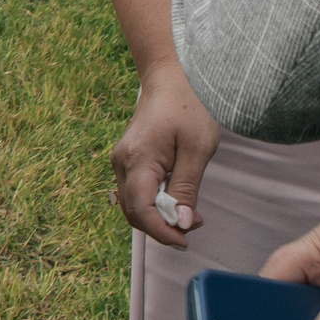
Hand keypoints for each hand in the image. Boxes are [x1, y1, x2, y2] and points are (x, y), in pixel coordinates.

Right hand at [109, 63, 220, 247]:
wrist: (171, 78)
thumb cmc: (188, 107)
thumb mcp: (197, 149)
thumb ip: (187, 188)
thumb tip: (181, 223)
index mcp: (138, 159)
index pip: (141, 210)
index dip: (161, 232)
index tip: (185, 241)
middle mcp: (122, 162)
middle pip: (134, 212)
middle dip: (162, 227)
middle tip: (194, 226)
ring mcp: (122, 161)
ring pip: (133, 204)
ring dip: (158, 217)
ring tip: (190, 213)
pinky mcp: (128, 159)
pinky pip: (136, 191)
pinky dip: (154, 203)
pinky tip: (177, 198)